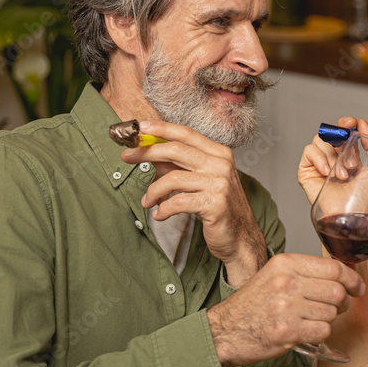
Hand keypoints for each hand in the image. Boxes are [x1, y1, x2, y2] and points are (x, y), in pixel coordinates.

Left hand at [121, 118, 266, 286]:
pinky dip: (163, 209)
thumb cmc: (220, 209)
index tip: (140, 128)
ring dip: (153, 190)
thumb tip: (152, 153)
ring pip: (172, 178)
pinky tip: (160, 215)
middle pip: (176, 149)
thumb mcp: (200, 181)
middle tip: (127, 157)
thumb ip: (178, 165)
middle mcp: (221, 164)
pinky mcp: (214, 204)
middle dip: (147, 152)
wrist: (240, 238)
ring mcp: (219, 183)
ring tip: (147, 201)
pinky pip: (178, 202)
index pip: (186, 133)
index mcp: (220, 153)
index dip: (161, 128)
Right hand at [207, 254, 366, 366]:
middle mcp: (287, 282)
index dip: (352, 279)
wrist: (225, 331)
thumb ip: (304, 272)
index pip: (333, 267)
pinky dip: (320, 334)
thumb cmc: (252, 305)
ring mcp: (287, 307)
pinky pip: (323, 331)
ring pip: (332, 313)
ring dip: (328, 320)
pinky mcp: (288, 331)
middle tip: (335, 308)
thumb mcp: (274, 275)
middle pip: (337, 291)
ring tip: (311, 320)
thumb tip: (342, 273)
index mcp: (285, 264)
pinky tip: (306, 332)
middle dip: (343, 303)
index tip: (357, 288)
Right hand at [297, 116, 367, 204]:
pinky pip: (309, 151)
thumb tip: (362, 123)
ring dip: (333, 154)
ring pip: (321, 141)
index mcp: (350, 157)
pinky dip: (319, 158)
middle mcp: (334, 159)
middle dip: (341, 135)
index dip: (347, 124)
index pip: (345, 132)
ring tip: (342, 173)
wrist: (351, 215)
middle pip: (332, 132)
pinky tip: (327, 171)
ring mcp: (320, 165)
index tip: (352, 123)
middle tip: (347, 143)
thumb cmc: (366, 198)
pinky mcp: (307, 171)